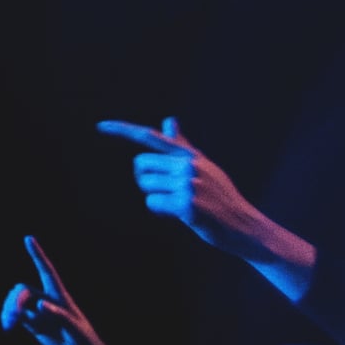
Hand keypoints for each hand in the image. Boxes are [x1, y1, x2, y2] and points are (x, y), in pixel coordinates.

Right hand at [0, 236, 107, 344]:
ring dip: (10, 310)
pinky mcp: (35, 325)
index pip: (47, 272)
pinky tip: (8, 327)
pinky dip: (9, 319)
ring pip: (18, 302)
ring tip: (8, 325)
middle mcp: (48, 301)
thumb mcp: (76, 331)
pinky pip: (17, 316)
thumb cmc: (86, 343)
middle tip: (14, 316)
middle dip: (16, 300)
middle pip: (25, 290)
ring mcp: (40, 313)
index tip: (29, 238)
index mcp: (60, 298)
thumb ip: (60, 316)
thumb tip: (40, 304)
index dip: (38, 255)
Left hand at [96, 116, 274, 256]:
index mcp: (189, 155)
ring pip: (145, 186)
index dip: (123, 130)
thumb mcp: (203, 166)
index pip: (150, 137)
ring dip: (155, 198)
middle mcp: (188, 165)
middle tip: (165, 191)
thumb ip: (181, 145)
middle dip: (145, 180)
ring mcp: (188, 184)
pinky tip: (180, 215)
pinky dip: (160, 211)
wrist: (244, 225)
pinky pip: (152, 203)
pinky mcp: (187, 205)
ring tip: (178, 204)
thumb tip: (169, 119)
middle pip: (140, 165)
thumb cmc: (220, 196)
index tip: (100, 126)